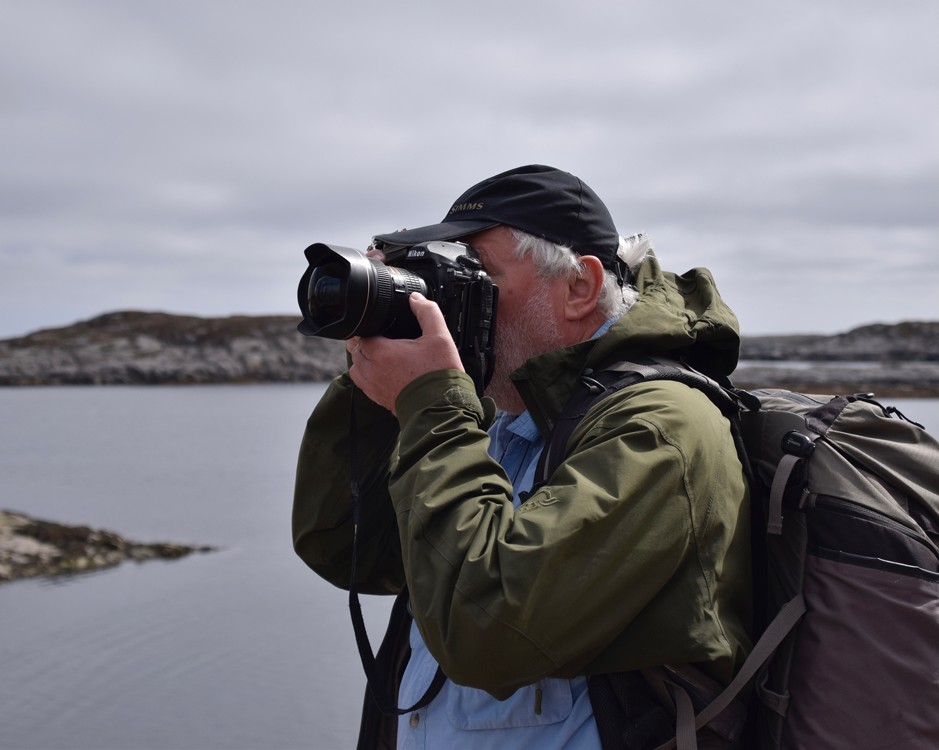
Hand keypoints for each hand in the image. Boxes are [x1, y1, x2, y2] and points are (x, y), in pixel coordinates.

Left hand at [347, 293, 463, 413]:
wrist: (441, 408)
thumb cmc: (439, 375)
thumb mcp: (439, 337)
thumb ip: (427, 312)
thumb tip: (416, 299)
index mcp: (380, 352)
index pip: (363, 333)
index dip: (373, 328)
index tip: (385, 329)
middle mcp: (371, 370)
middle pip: (357, 350)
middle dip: (369, 344)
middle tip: (388, 342)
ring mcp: (372, 387)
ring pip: (357, 368)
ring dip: (366, 361)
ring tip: (385, 358)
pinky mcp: (378, 400)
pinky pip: (364, 384)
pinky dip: (370, 377)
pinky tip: (388, 373)